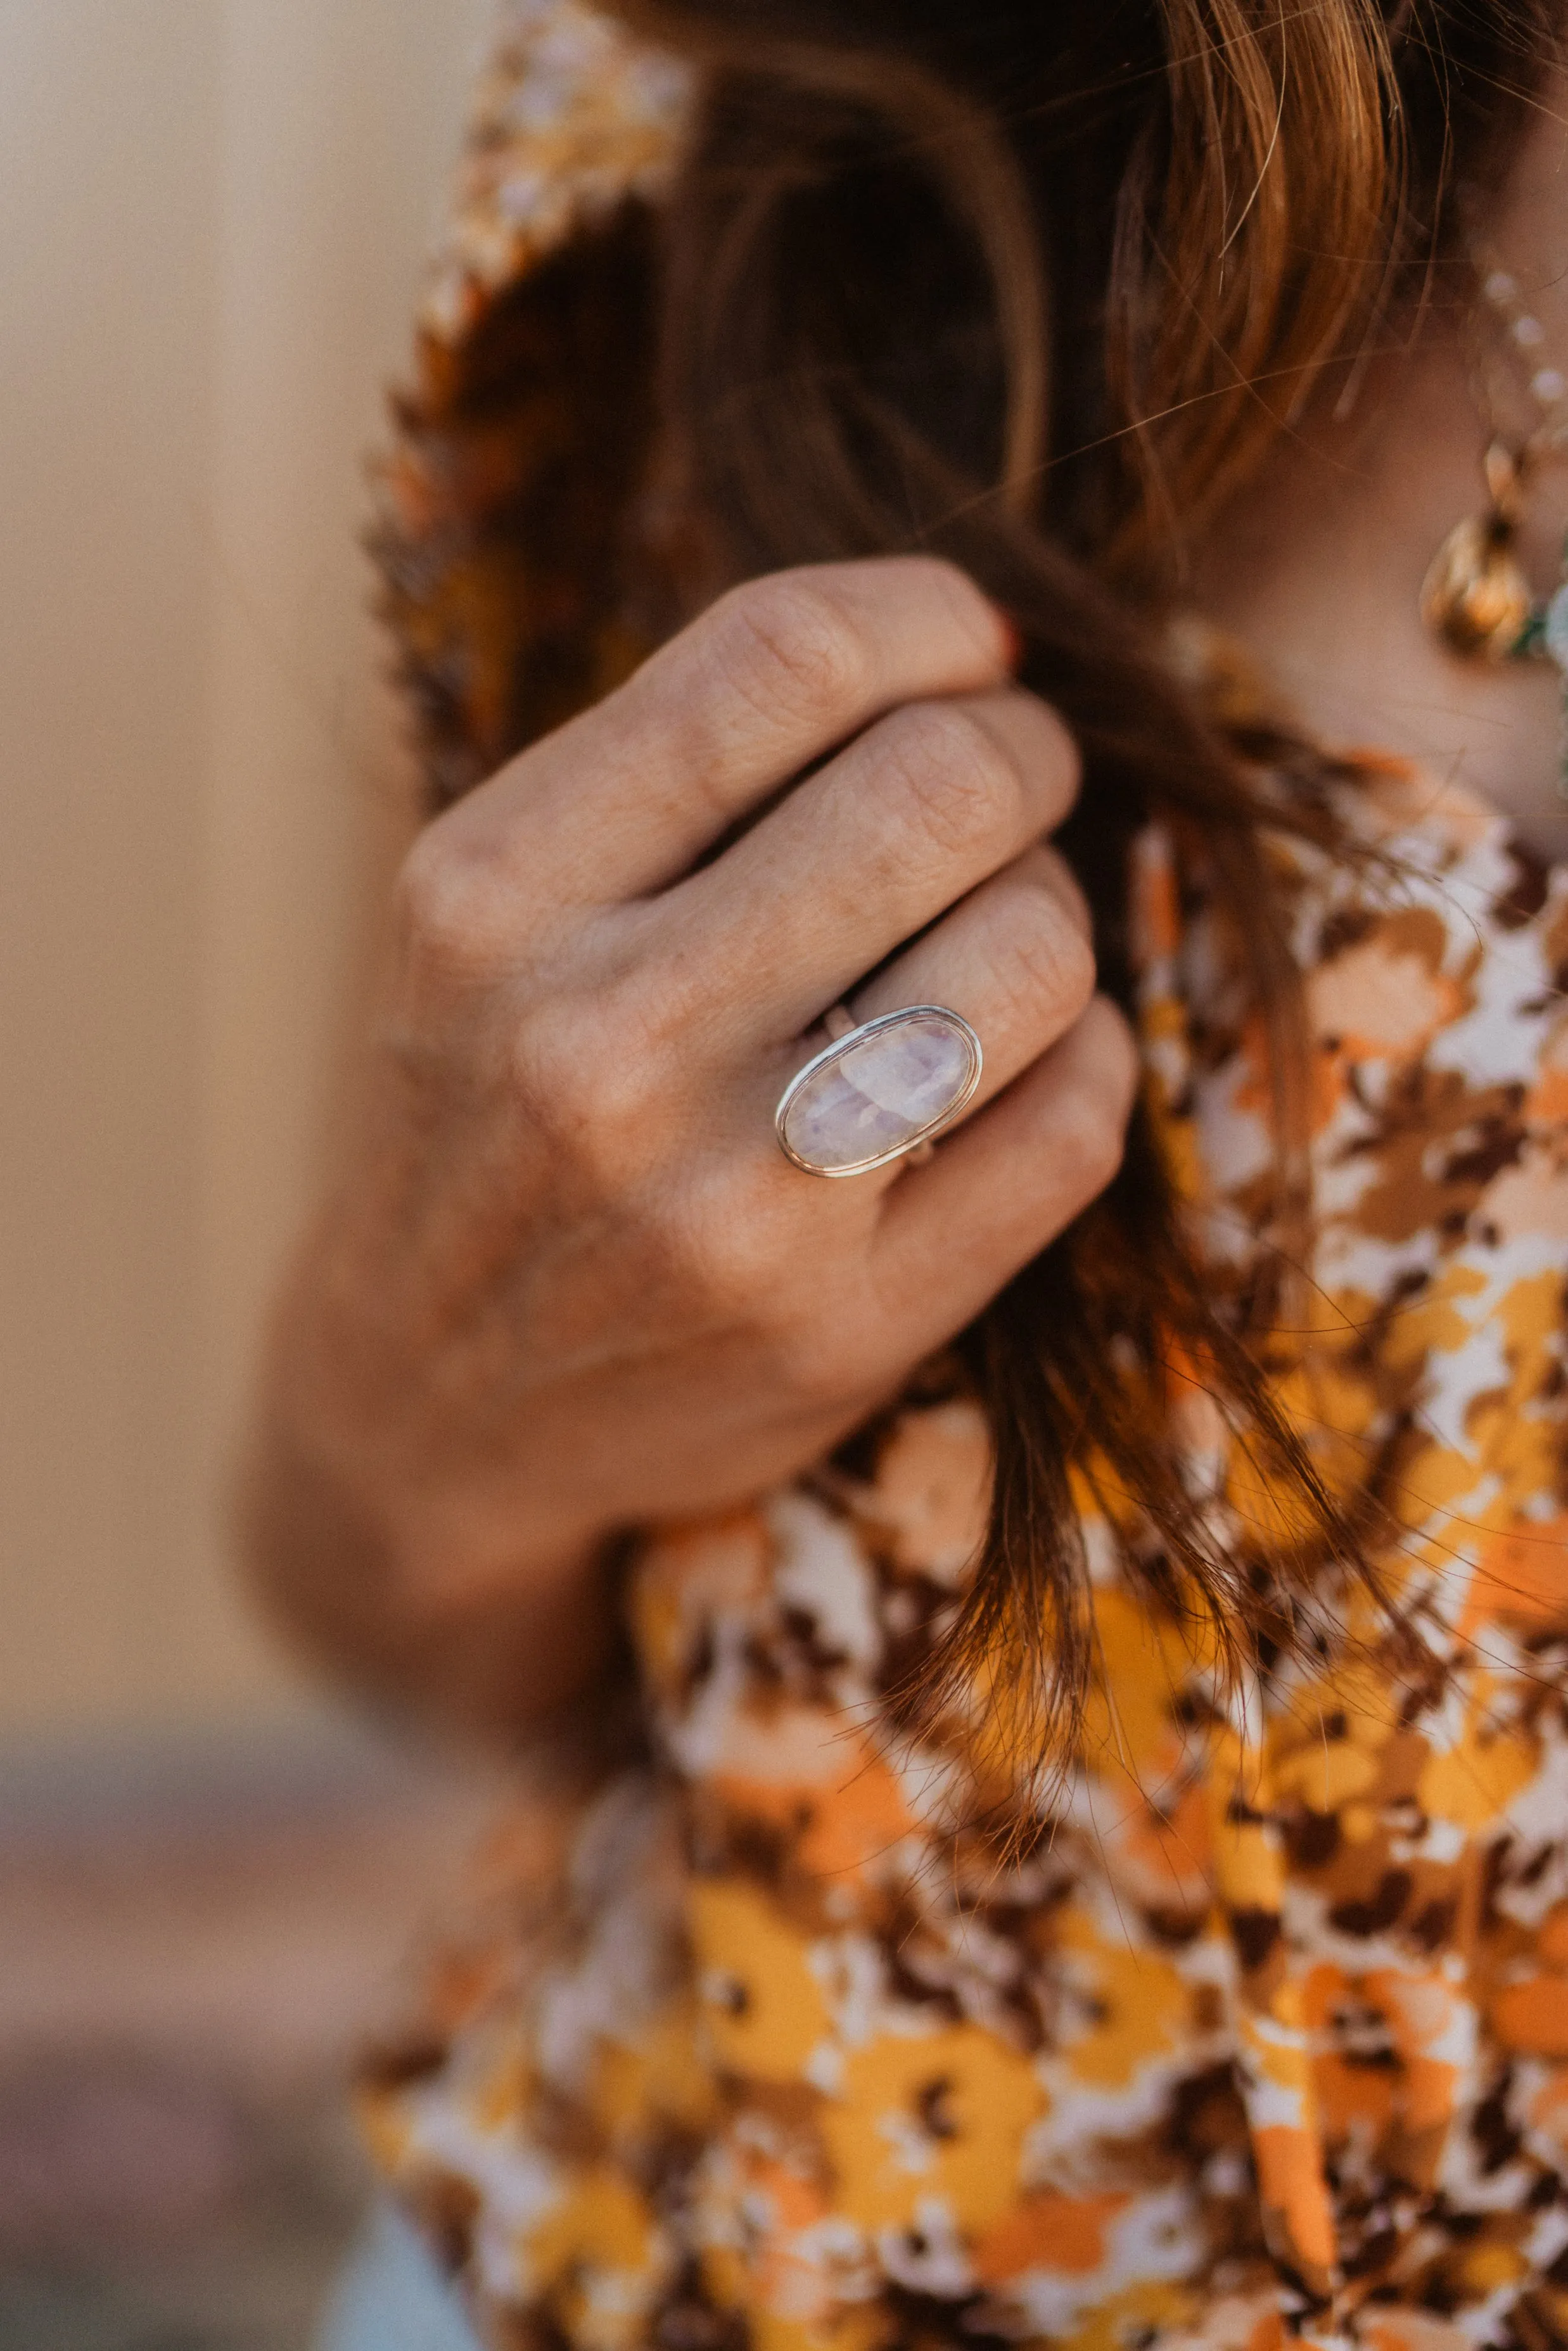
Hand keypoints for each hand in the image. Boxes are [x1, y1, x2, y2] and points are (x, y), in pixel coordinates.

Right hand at [250, 557, 1137, 1734]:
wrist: (425, 1404)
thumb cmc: (488, 1113)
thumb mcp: (491, 915)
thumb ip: (670, 775)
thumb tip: (954, 648)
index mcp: (494, 898)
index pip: (781, 660)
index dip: (926, 618)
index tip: (967, 646)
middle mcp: (603, 1045)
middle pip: (941, 787)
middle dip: (1022, 752)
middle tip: (1012, 779)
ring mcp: (733, 1201)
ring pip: (1037, 949)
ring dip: (1052, 908)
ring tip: (993, 931)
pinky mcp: (848, 1324)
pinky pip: (1076, 1115)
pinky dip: (1077, 1053)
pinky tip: (1006, 1061)